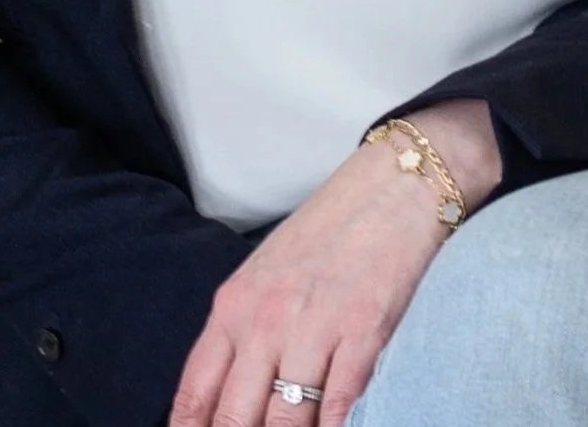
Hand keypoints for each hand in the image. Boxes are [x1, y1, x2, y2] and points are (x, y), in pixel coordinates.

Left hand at [168, 99, 501, 426]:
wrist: (393, 184)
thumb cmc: (328, 231)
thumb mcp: (264, 275)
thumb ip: (240, 334)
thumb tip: (222, 402)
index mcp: (233, 305)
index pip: (195, 396)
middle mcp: (265, 319)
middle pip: (235, 418)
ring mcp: (314, 326)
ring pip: (284, 423)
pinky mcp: (363, 331)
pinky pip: (337, 407)